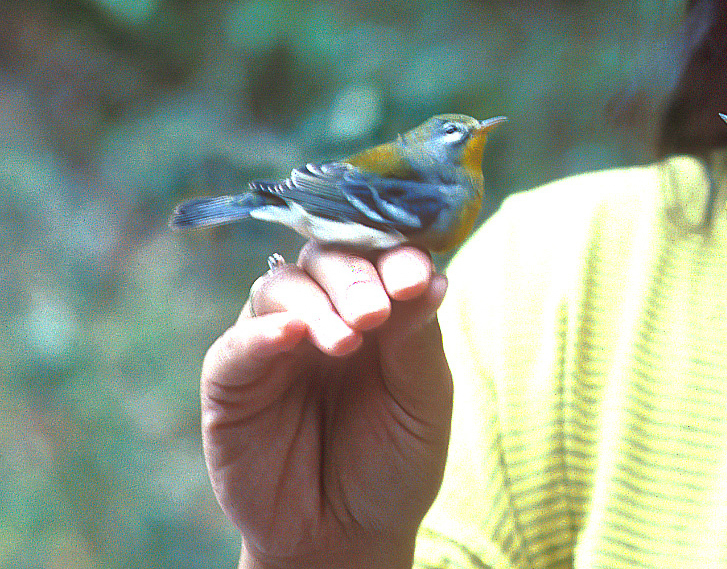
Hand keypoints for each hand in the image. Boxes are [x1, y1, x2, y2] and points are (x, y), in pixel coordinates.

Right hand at [200, 242, 452, 568]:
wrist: (347, 537)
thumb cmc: (393, 461)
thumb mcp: (421, 399)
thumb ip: (418, 337)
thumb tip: (430, 274)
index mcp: (379, 304)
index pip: (382, 254)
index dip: (397, 255)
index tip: (415, 277)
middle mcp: (325, 309)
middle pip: (329, 258)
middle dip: (356, 276)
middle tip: (377, 312)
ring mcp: (275, 342)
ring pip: (282, 286)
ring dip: (318, 302)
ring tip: (347, 339)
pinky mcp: (231, 381)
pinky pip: (237, 343)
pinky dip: (262, 332)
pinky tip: (292, 334)